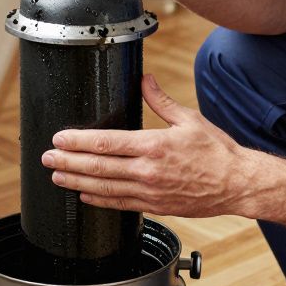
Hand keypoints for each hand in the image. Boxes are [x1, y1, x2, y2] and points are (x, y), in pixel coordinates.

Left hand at [41, 74, 256, 217]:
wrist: (237, 183)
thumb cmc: (216, 151)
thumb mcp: (189, 119)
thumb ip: (160, 101)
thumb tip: (144, 79)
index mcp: (154, 145)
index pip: (106, 143)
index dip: (78, 141)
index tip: (60, 138)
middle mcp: (148, 171)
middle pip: (98, 168)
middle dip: (68, 162)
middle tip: (47, 159)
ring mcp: (150, 192)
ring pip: (105, 188)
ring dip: (77, 183)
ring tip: (57, 177)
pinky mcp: (155, 206)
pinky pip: (121, 204)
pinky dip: (99, 201)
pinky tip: (85, 196)